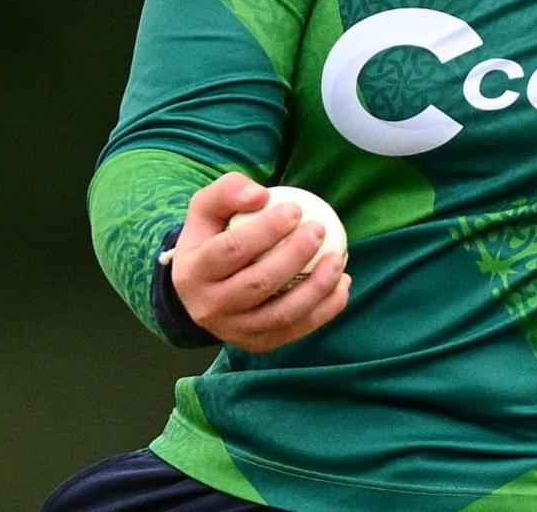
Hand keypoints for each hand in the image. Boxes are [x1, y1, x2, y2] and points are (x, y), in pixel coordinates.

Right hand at [171, 172, 351, 352]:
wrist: (201, 290)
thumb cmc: (211, 239)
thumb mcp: (206, 210)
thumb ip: (227, 191)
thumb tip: (261, 194)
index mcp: (193, 273)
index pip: (230, 251)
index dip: (265, 230)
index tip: (295, 209)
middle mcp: (210, 308)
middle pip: (258, 283)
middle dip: (294, 255)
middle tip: (319, 229)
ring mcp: (234, 331)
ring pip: (281, 314)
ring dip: (316, 287)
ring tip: (338, 259)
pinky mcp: (258, 344)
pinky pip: (296, 329)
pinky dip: (325, 309)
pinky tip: (343, 284)